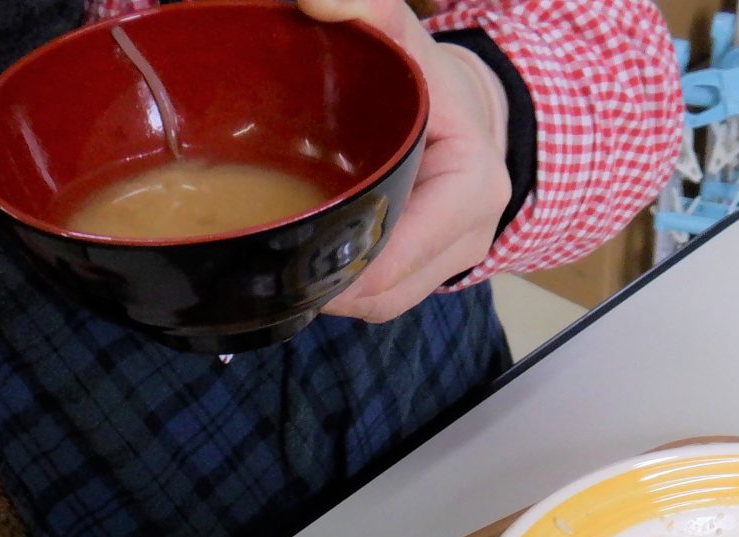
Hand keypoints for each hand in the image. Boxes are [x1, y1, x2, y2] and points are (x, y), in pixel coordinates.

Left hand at [297, 0, 510, 321]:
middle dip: (324, 278)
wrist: (471, 109)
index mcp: (472, 187)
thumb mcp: (410, 40)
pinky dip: (345, 288)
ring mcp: (453, 262)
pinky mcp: (433, 274)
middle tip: (266, 252)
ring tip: (281, 261)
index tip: (284, 237)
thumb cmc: (435, 80)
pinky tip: (309, 262)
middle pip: (385, 290)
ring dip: (331, 291)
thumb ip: (373, 11)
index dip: (337, 259)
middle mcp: (470, 237)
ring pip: (382, 304)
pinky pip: (386, 299)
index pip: (397, 255)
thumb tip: (316, 0)